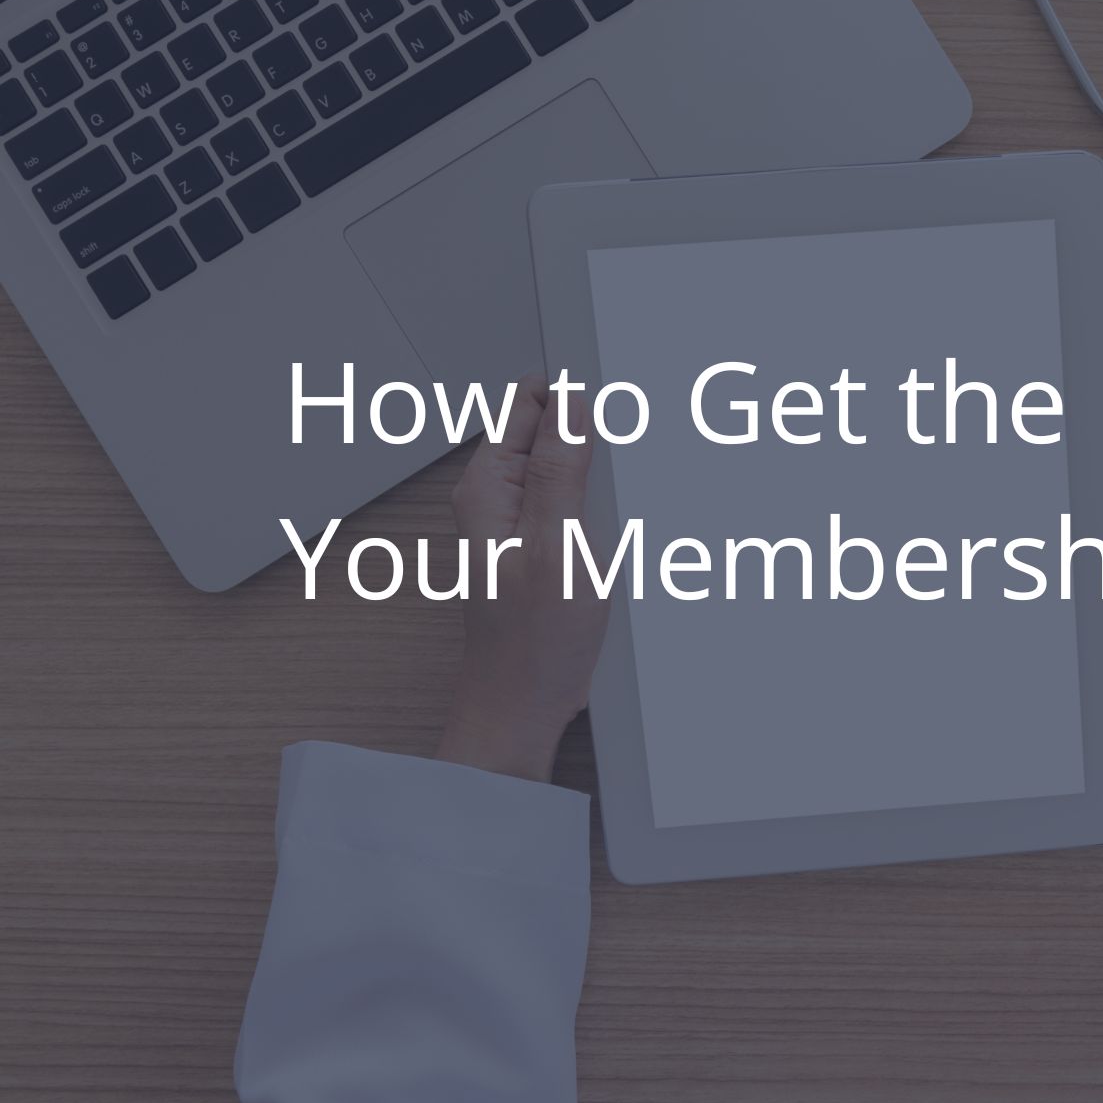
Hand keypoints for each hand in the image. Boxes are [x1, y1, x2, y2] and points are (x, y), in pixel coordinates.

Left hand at [438, 375, 610, 781]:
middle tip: (615, 481)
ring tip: (612, 521)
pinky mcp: (544, 548)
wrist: (525, 706)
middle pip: (552, 431)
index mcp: (488, 487)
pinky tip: (614, 539)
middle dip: (594, 439)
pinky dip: (601, 512)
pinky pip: (575, 507)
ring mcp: (521, 523)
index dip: (573, 396)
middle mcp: (498, 499)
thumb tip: (571, 405)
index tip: (611, 408)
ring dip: (601, 481)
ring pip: (570, 470)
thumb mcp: (558, 548)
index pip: (528, 401)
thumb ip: (560, 472)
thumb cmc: (531, 645)